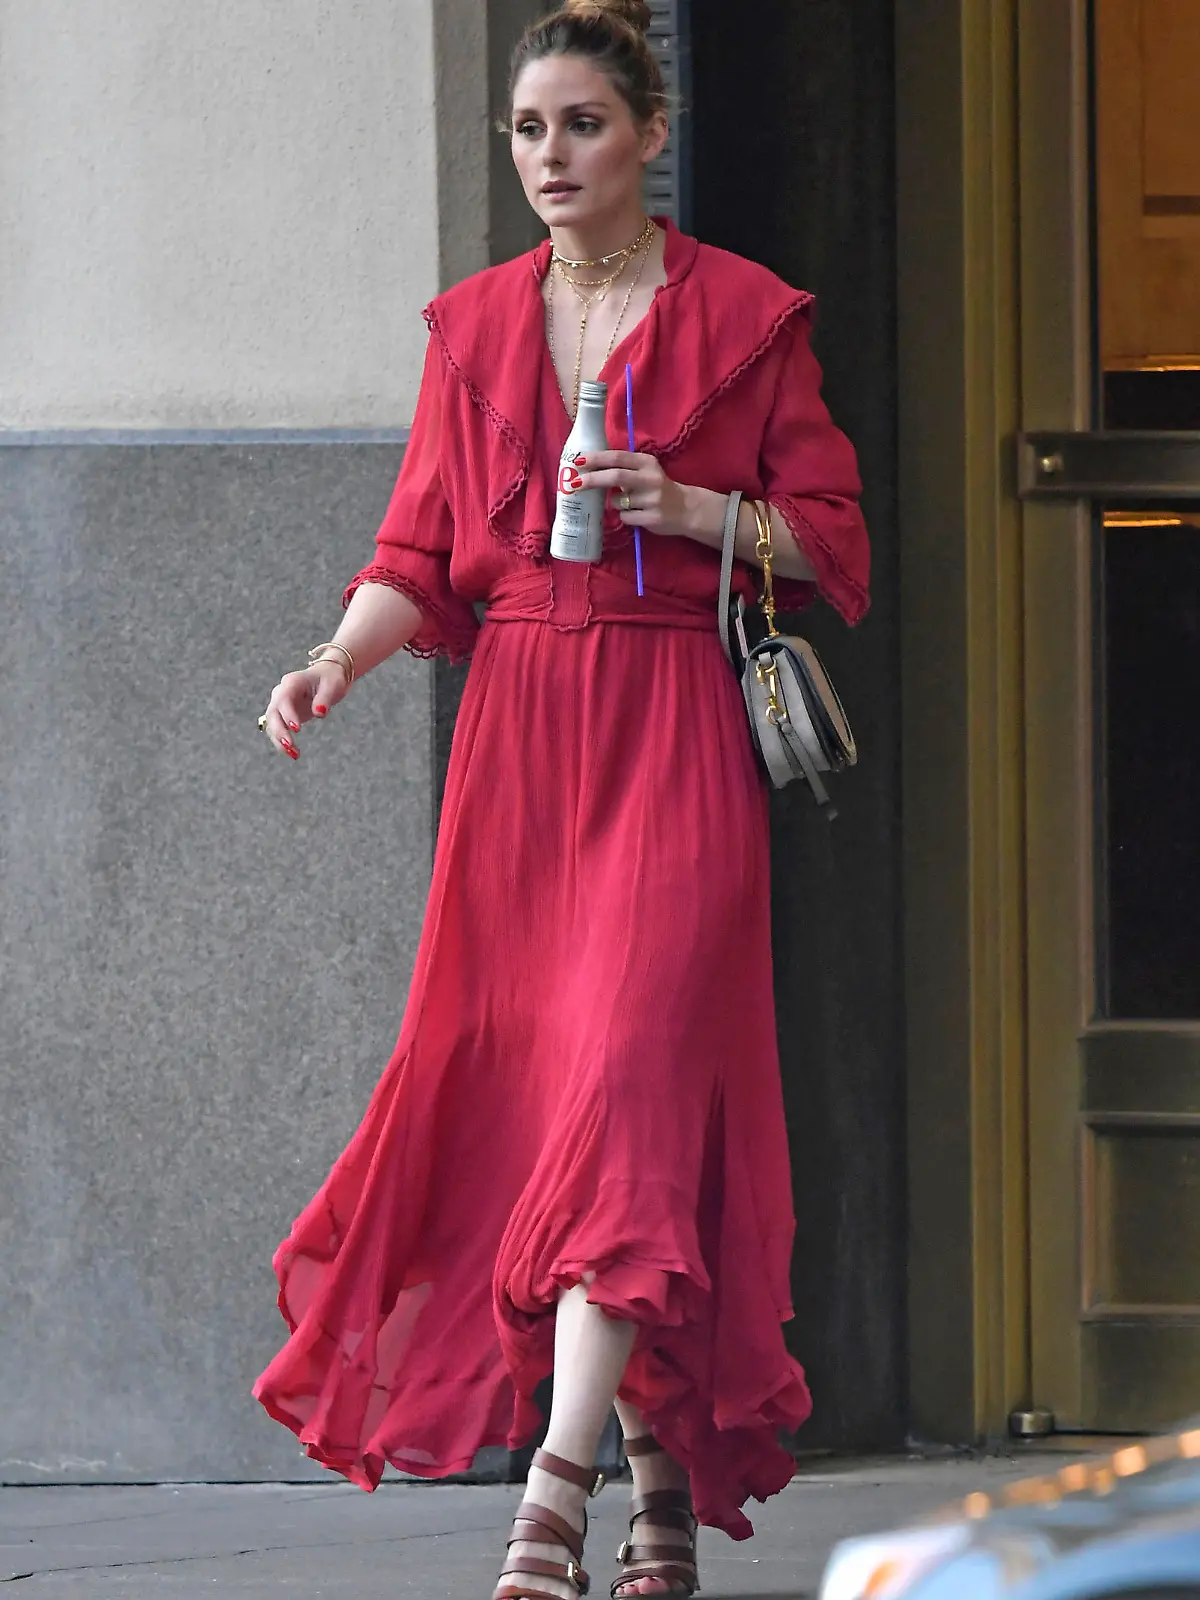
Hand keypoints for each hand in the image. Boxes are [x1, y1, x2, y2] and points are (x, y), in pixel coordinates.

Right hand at [260, 661, 348, 759]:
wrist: (326, 677)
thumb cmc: (330, 679)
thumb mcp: (332, 685)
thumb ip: (324, 699)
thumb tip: (319, 714)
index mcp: (292, 682)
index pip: (284, 699)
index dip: (287, 714)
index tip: (296, 729)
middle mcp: (281, 693)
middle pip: (272, 713)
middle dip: (279, 730)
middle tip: (289, 745)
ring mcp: (280, 705)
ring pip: (272, 724)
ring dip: (279, 740)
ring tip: (294, 754)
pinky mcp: (283, 716)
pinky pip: (278, 730)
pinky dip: (283, 743)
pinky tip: (294, 754)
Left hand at [576, 450, 693, 537]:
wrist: (686, 509)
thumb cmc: (658, 488)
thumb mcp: (645, 471)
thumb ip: (624, 468)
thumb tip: (589, 470)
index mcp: (647, 462)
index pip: (617, 457)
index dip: (596, 459)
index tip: (577, 462)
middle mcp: (650, 479)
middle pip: (615, 476)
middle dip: (592, 480)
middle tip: (574, 484)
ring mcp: (652, 499)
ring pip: (617, 502)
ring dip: (614, 504)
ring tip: (628, 504)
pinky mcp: (652, 518)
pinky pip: (625, 517)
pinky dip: (625, 516)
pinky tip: (637, 515)